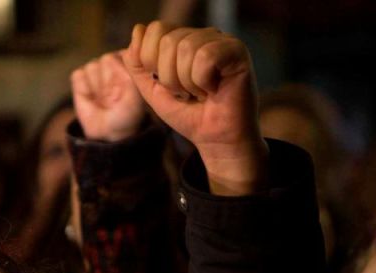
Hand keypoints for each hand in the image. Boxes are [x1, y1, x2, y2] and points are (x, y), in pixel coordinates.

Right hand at [71, 52, 146, 142]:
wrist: (110, 132)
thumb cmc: (128, 113)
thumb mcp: (137, 94)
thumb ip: (132, 70)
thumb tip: (125, 50)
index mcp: (130, 61)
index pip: (124, 54)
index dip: (125, 74)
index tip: (127, 91)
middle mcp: (113, 61)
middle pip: (106, 59)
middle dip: (110, 80)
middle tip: (115, 97)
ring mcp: (96, 68)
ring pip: (92, 67)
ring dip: (98, 87)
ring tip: (104, 99)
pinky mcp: (80, 78)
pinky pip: (78, 76)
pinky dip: (84, 89)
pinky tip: (91, 98)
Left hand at [122, 21, 266, 195]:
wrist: (215, 139)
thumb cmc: (188, 114)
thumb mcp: (152, 89)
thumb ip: (138, 63)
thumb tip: (138, 29)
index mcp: (183, 38)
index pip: (156, 29)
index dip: (152, 61)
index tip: (169, 85)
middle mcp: (203, 34)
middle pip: (169, 41)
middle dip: (169, 78)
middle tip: (187, 93)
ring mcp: (221, 40)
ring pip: (186, 48)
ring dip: (187, 82)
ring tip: (201, 93)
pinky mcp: (237, 50)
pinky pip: (205, 57)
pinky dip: (202, 81)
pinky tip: (214, 89)